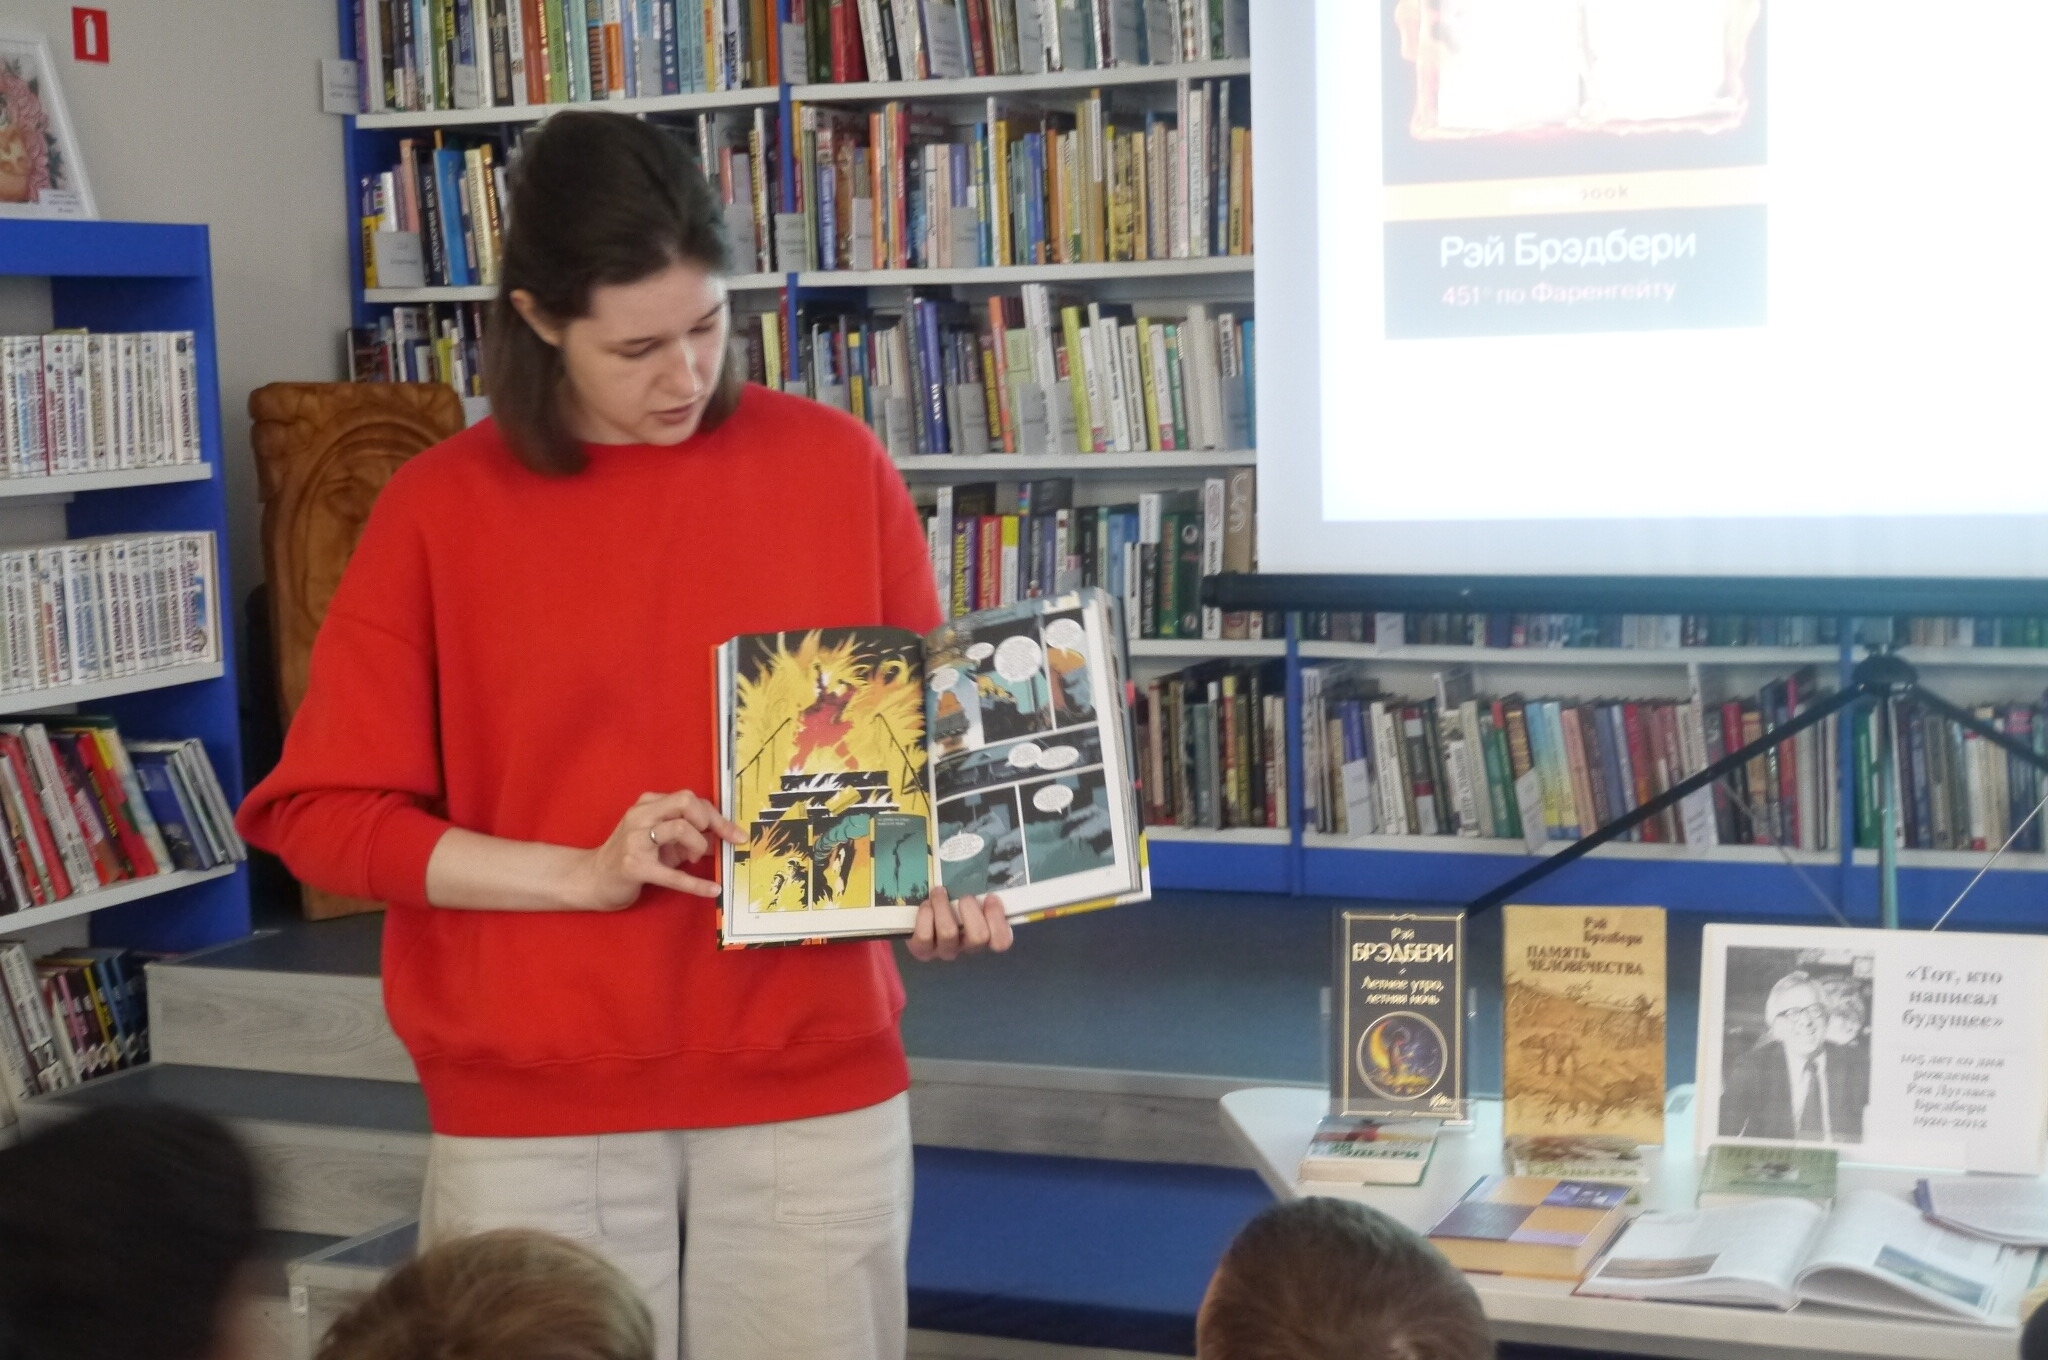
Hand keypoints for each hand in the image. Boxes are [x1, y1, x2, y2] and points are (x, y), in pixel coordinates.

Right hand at [570, 790, 743, 910]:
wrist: (593, 879)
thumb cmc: (633, 857)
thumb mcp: (662, 840)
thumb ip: (690, 834)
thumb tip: (724, 837)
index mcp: (648, 804)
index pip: (689, 799)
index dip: (716, 816)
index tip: (735, 835)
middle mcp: (640, 816)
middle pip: (685, 801)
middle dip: (708, 821)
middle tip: (710, 843)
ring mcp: (635, 840)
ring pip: (680, 828)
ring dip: (698, 845)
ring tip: (695, 859)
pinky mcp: (634, 867)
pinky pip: (673, 874)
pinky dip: (697, 884)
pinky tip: (713, 890)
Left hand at [908, 886, 1013, 961]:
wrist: (920, 915)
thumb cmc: (951, 902)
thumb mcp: (968, 896)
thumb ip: (981, 892)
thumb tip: (990, 870)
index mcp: (984, 936)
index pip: (1001, 941)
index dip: (998, 919)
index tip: (990, 897)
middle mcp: (966, 947)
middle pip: (978, 938)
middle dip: (971, 910)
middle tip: (964, 896)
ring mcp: (944, 951)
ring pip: (949, 934)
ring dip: (943, 907)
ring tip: (939, 892)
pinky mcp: (922, 951)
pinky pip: (925, 937)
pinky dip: (925, 917)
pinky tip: (926, 905)